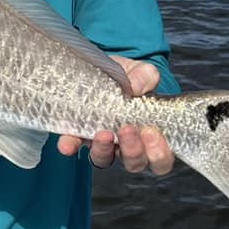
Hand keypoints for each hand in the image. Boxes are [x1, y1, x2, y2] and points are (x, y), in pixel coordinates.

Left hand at [56, 55, 174, 174]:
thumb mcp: (142, 71)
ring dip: (104, 150)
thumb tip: (136, 86)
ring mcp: (102, 142)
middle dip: (133, 150)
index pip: (160, 159)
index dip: (159, 153)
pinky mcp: (79, 133)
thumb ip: (146, 77)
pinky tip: (68, 143)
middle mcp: (126, 145)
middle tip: (127, 130)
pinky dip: (71, 145)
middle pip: (134, 163)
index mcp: (149, 136)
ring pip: (104, 159)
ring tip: (103, 134)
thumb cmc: (130, 76)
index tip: (152, 133)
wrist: (104, 65)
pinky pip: (74, 145)